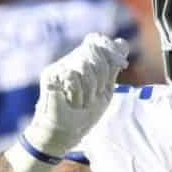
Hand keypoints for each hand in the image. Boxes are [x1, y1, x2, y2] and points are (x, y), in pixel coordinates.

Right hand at [25, 33, 129, 157]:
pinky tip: (70, 101)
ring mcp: (60, 65)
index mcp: (85, 60)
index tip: (122, 64)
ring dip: (90, 89)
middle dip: (102, 76)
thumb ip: (112, 68)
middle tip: (95, 94)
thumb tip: (121, 42)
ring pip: (84, 65)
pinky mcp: (50, 74)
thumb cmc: (85, 112)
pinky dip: (77, 93)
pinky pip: (72, 75)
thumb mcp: (105, 90)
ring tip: (82, 101)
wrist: (67, 131)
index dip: (110, 49)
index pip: (98, 40)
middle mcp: (71, 59)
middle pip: (95, 51)